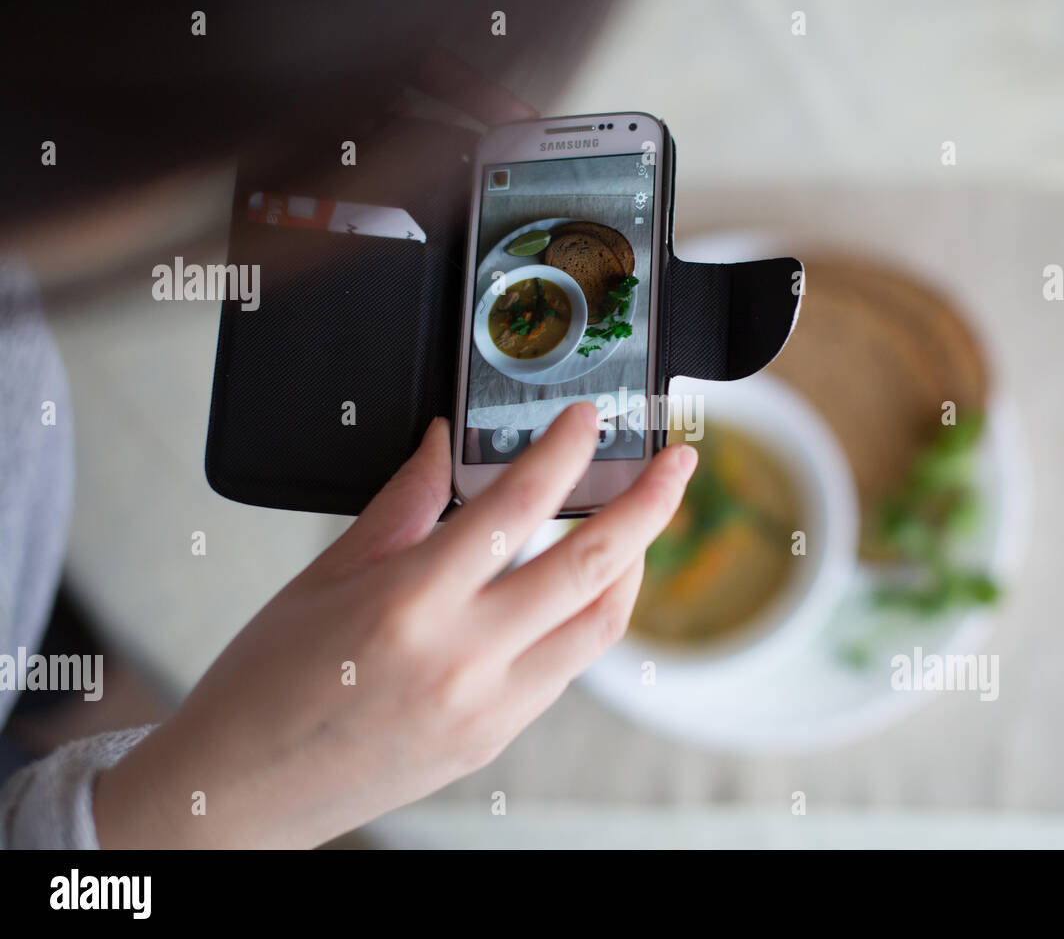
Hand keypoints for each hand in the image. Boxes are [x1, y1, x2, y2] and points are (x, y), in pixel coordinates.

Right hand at [94, 403, 696, 847]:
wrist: (239, 793)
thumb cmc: (264, 686)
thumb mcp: (321, 580)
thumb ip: (399, 507)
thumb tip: (442, 445)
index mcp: (409, 604)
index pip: (515, 508)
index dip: (564, 452)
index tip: (589, 419)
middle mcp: (463, 658)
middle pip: (592, 568)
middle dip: (650, 505)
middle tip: (676, 464)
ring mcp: (489, 706)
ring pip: (599, 625)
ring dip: (634, 565)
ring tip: (638, 524)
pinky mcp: (496, 736)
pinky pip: (568, 667)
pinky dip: (586, 616)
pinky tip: (578, 586)